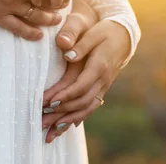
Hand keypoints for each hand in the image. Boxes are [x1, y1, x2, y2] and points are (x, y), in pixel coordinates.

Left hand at [41, 2, 131, 141]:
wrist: (123, 36)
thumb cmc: (104, 32)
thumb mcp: (92, 33)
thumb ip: (79, 43)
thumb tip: (68, 54)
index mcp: (99, 66)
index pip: (81, 86)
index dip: (65, 95)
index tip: (49, 101)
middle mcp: (103, 80)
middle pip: (82, 102)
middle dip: (62, 113)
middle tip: (42, 120)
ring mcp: (103, 86)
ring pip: (86, 109)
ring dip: (67, 121)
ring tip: (49, 132)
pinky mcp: (100, 89)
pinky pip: (89, 107)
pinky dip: (77, 118)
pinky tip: (64, 127)